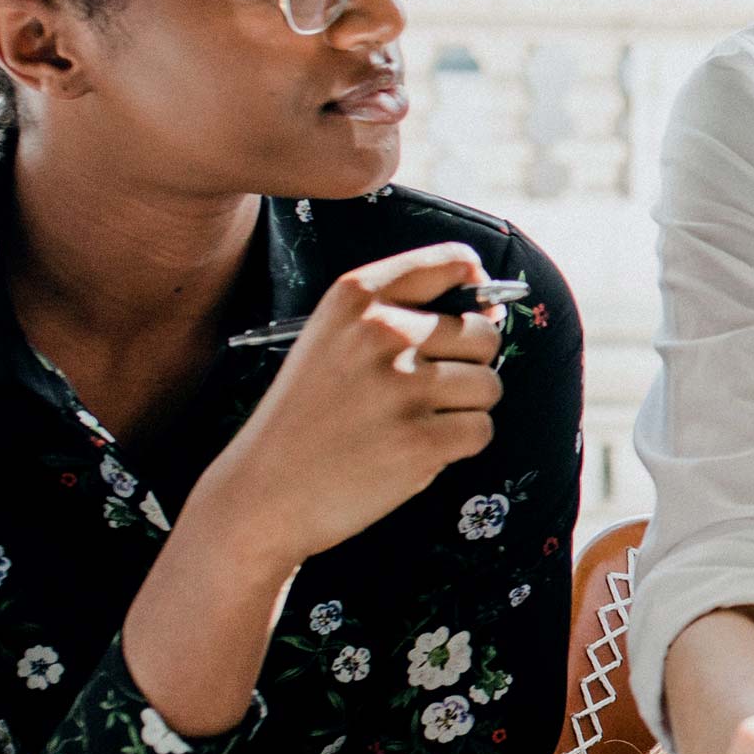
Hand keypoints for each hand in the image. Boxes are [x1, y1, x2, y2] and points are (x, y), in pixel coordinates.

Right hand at [192, 243, 508, 567]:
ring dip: (465, 408)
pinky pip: (481, 430)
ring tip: (413, 421)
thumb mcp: (331, 339)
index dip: (477, 284)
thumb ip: (399, 312)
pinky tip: (413, 448)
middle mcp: (381, 333)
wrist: (262, 491)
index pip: (451, 262)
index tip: (479, 302)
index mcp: (356, 298)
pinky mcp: (420, 441)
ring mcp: (402, 388)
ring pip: (489, 385)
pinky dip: (459, 445)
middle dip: (469, 364)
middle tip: (424, 390)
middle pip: (483, 334)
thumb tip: (491, 308)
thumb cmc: (307, 415)